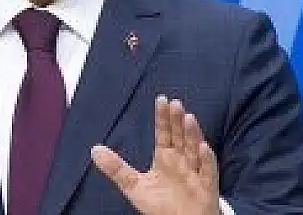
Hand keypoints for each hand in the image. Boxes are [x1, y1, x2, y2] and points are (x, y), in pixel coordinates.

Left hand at [91, 96, 219, 214]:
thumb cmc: (160, 206)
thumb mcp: (133, 185)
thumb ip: (116, 168)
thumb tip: (94, 149)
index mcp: (165, 159)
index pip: (164, 134)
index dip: (163, 118)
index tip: (162, 99)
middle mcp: (181, 162)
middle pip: (180, 138)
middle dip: (177, 121)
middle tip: (175, 103)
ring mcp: (195, 174)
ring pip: (194, 151)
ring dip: (192, 135)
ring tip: (188, 118)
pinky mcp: (206, 189)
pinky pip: (208, 174)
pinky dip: (206, 161)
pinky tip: (203, 147)